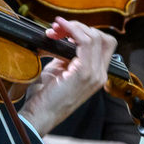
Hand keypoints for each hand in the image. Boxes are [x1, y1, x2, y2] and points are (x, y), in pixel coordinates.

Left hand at [20, 18, 117, 134]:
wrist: (40, 116)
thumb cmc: (46, 97)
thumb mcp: (59, 71)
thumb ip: (66, 56)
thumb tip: (63, 38)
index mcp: (96, 75)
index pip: (103, 45)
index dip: (85, 33)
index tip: (64, 31)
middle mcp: (99, 75)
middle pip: (102, 38)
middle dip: (79, 27)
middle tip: (58, 28)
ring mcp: (94, 74)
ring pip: (94, 37)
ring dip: (73, 27)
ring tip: (56, 29)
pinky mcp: (84, 72)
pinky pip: (85, 42)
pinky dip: (72, 30)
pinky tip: (60, 28)